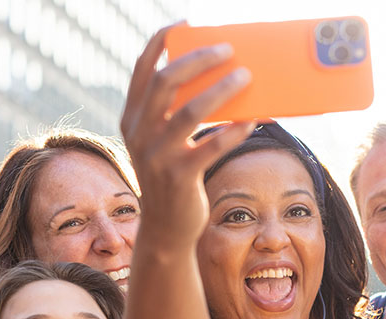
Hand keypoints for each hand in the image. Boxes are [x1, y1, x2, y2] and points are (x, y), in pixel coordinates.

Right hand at [120, 26, 255, 249]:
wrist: (166, 228)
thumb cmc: (174, 176)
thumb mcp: (165, 141)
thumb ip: (177, 112)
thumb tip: (219, 79)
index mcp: (133, 117)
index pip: (143, 69)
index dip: (162, 42)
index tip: (184, 23)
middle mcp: (139, 133)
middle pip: (167, 83)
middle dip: (199, 60)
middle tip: (228, 50)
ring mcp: (156, 156)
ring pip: (189, 112)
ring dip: (221, 90)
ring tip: (246, 77)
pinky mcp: (179, 177)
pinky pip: (210, 146)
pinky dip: (233, 131)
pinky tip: (252, 121)